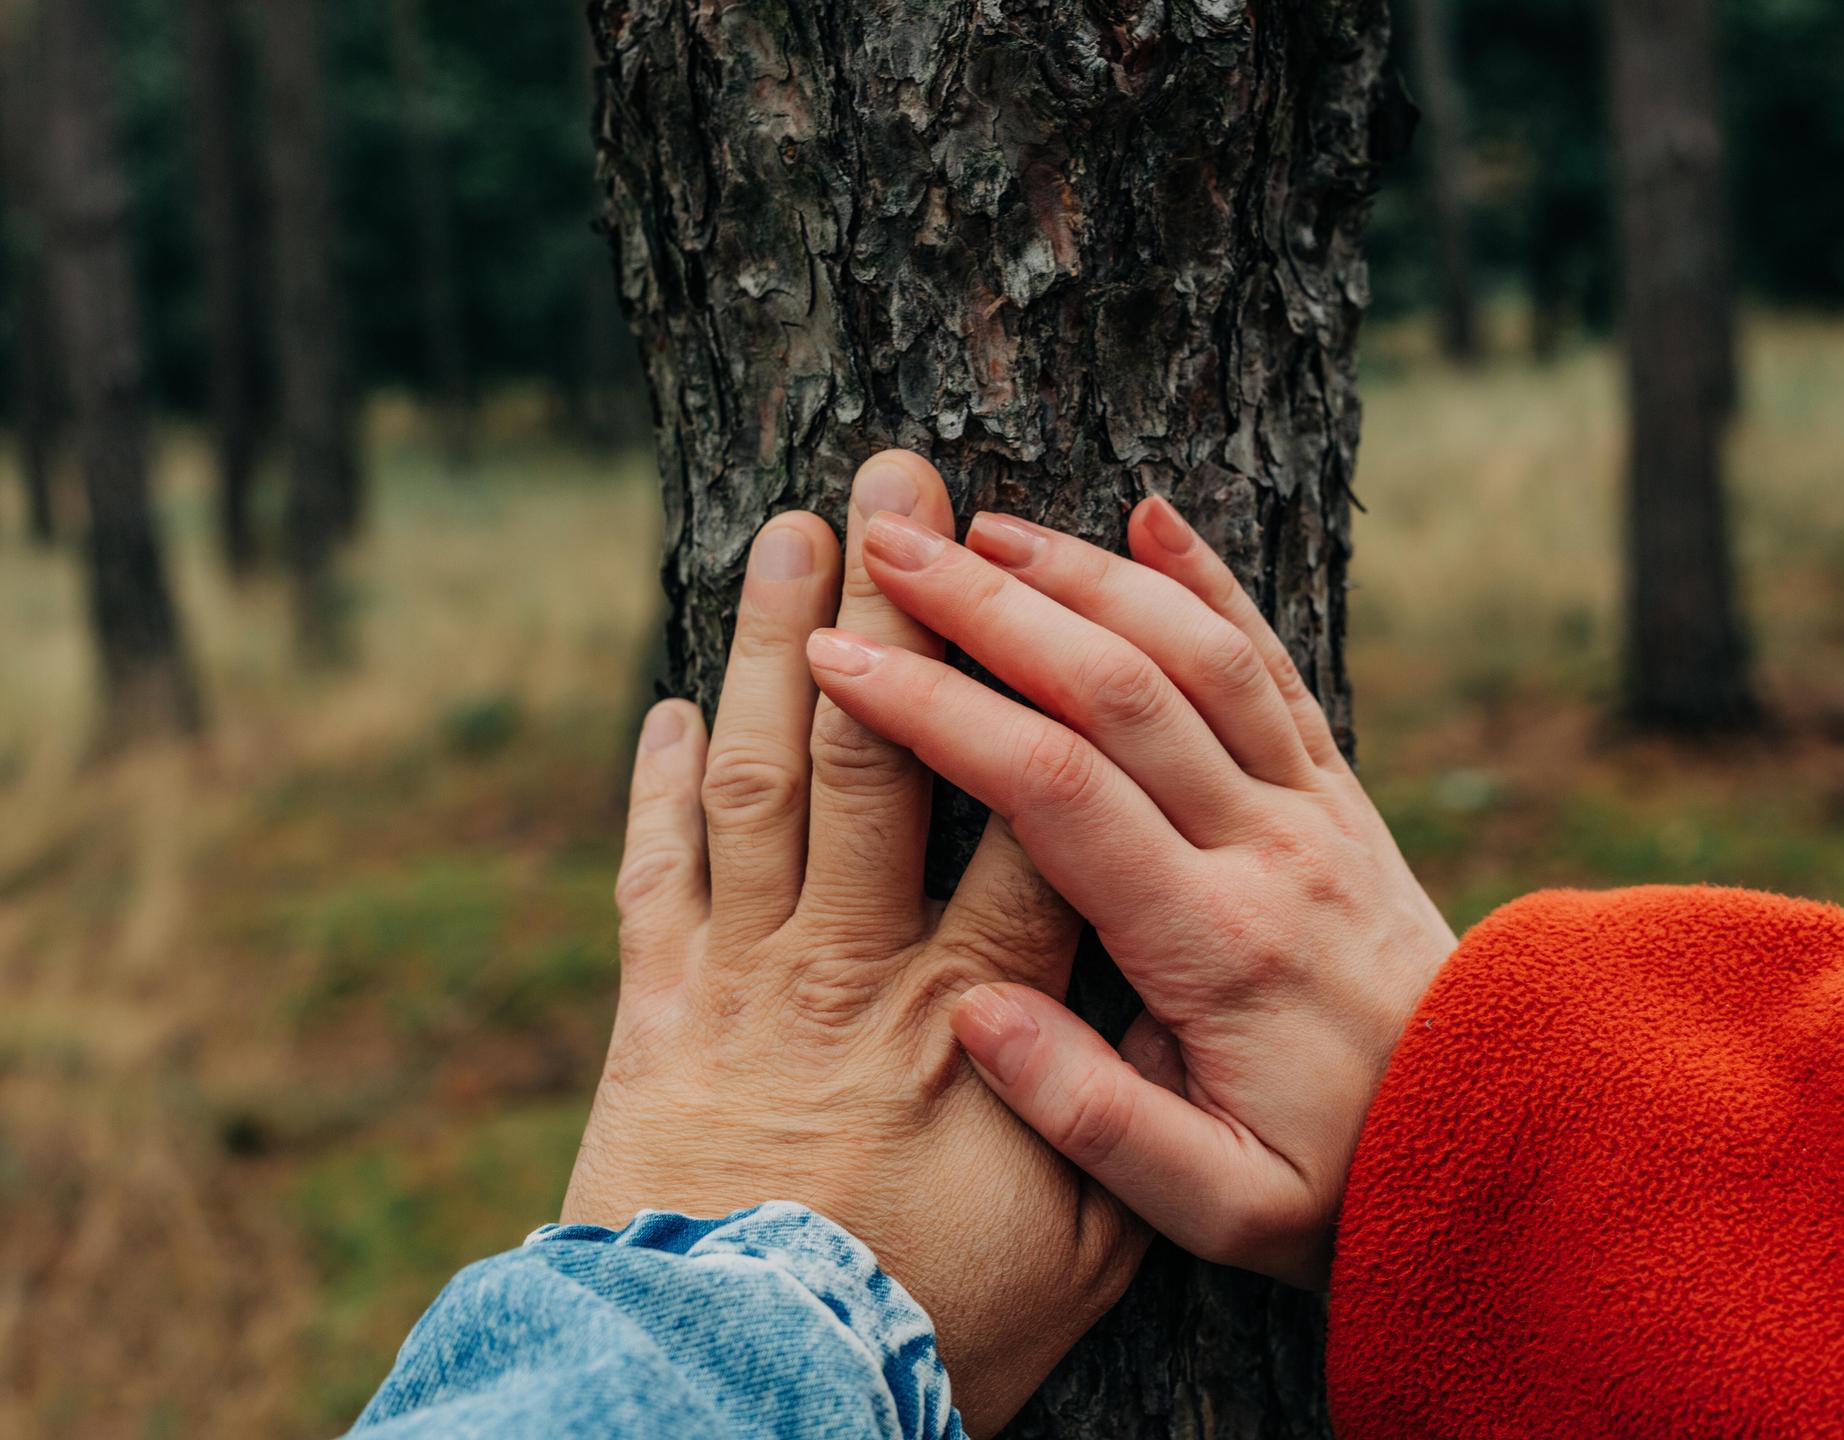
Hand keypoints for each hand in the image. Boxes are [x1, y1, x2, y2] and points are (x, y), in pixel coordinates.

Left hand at [562, 452, 1140, 1433]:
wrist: (731, 1390)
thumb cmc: (923, 1331)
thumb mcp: (1078, 1256)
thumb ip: (1118, 1113)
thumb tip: (1144, 1001)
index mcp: (972, 1012)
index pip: (1026, 817)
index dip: (1034, 683)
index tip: (1038, 570)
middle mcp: (854, 966)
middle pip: (879, 757)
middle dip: (895, 608)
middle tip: (894, 479)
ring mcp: (742, 978)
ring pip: (760, 783)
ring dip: (771, 646)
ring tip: (787, 531)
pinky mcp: (652, 1012)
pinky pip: (651, 875)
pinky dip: (657, 786)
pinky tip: (669, 704)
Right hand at [805, 491, 1457, 1287]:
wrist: (1494, 1129)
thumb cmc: (1336, 1175)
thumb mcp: (1217, 1205)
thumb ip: (1094, 1118)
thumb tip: (975, 1013)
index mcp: (1213, 943)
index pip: (1056, 789)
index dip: (941, 715)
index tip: (845, 662)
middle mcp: (1266, 846)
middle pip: (1119, 687)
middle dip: (993, 608)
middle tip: (892, 549)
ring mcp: (1313, 803)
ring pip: (1198, 652)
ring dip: (1088, 575)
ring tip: (983, 526)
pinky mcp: (1340, 787)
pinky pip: (1276, 663)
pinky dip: (1214, 581)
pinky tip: (1153, 514)